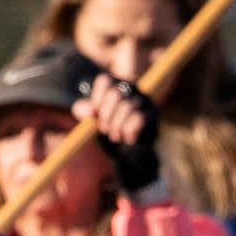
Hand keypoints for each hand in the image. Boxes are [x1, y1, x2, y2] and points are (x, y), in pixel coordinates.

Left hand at [77, 76, 161, 195]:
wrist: (126, 154)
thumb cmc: (107, 131)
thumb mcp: (89, 119)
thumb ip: (83, 110)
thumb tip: (91, 110)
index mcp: (115, 85)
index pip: (104, 81)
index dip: (96, 98)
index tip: (95, 114)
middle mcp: (131, 88)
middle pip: (115, 94)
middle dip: (106, 115)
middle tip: (104, 129)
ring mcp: (143, 100)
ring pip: (127, 106)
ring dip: (117, 125)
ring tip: (114, 136)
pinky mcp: (153, 114)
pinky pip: (138, 118)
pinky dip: (129, 131)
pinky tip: (128, 138)